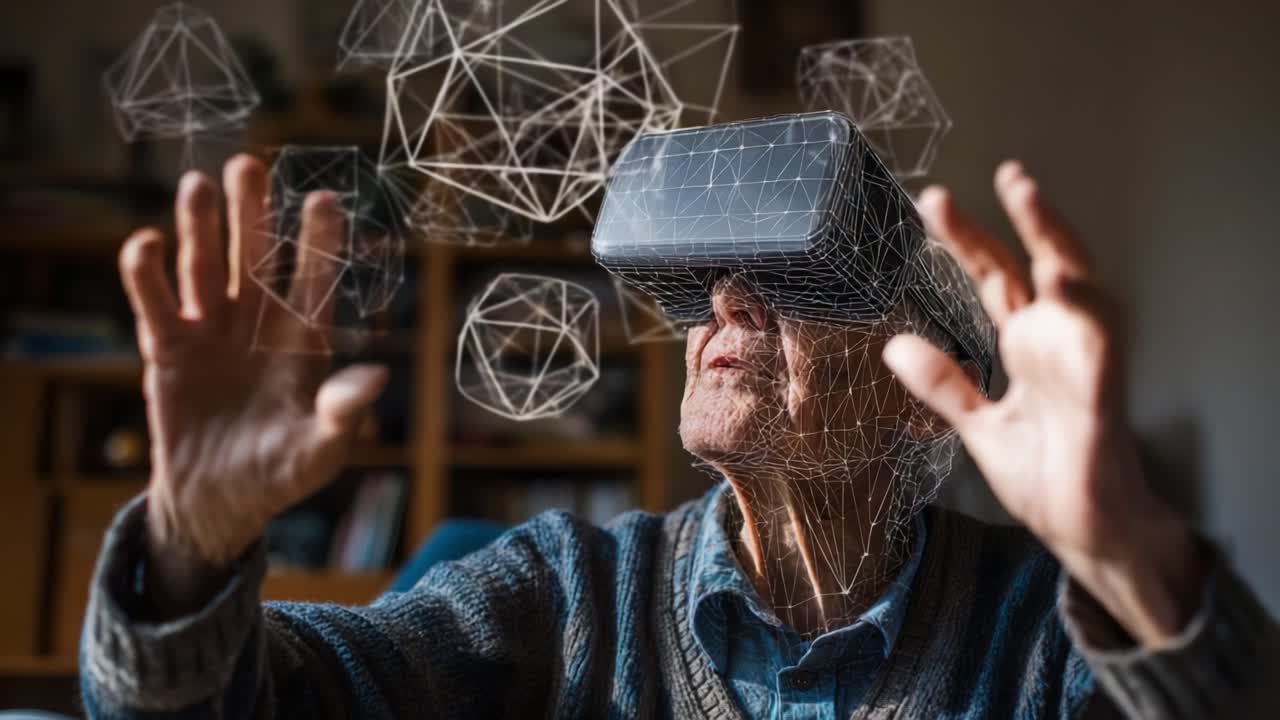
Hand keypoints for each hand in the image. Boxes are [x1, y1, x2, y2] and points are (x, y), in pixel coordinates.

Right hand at [119, 155, 386, 609]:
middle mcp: (257, 324)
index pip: (313, 280)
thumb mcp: (320, 450)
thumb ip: (343, 413)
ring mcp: (211, 331)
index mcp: (302, 341)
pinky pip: (156, 302)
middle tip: (249, 163)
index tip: (323, 199)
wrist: (219, 503)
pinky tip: (146, 241)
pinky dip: (147, 273)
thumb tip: (377, 380)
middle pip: (255, 257)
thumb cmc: (281, 474)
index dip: (318, 242)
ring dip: (200, 227)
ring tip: (197, 183)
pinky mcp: (169, 349)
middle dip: (253, 213)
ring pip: (205, 266)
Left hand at [883, 161, 1202, 645]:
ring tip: (1027, 197)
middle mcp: (1057, 342)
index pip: (997, 278)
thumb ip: (943, 385)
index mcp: (1027, 346)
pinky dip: (1080, 308)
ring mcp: (1082, 361)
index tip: (934, 204)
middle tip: (999, 172)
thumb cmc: (1048, 475)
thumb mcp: (978, 425)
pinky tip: (1060, 279)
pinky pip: (1097, 343)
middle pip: (1037, 264)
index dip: (969, 240)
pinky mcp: (1102, 393)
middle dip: (1019, 218)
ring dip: (1055, 239)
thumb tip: (895, 345)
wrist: (1085, 530)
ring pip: (1077, 284)